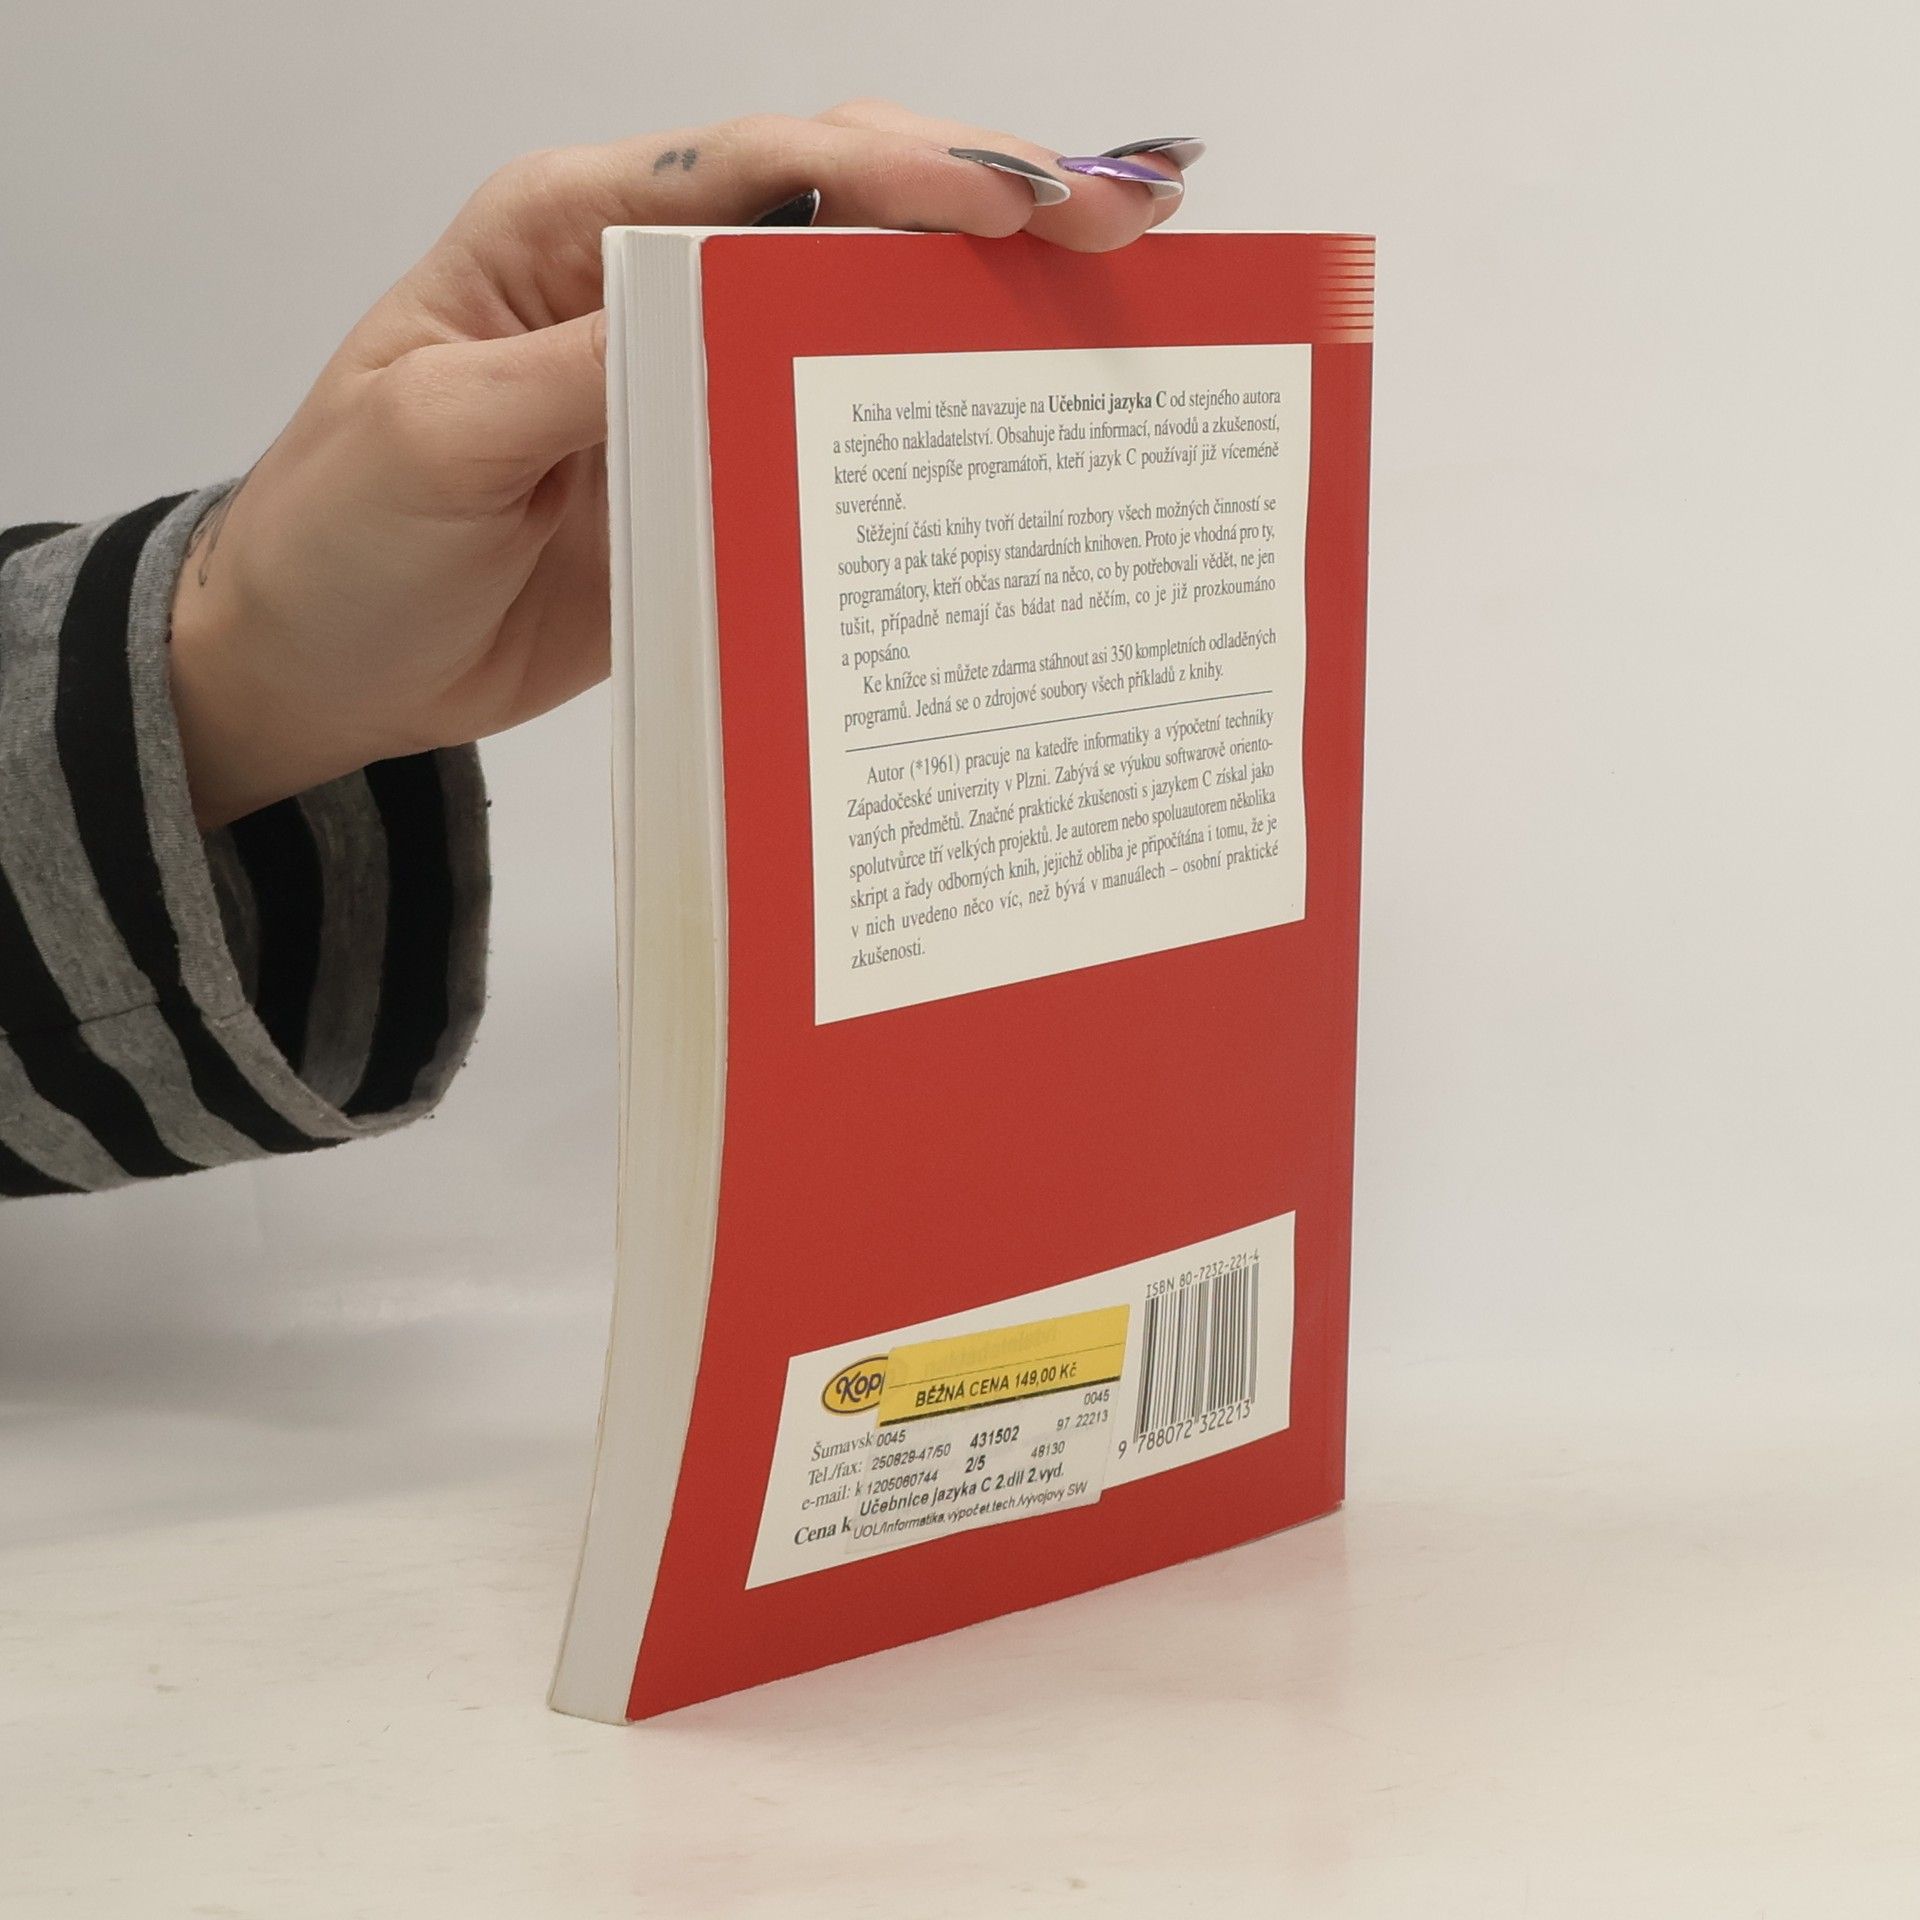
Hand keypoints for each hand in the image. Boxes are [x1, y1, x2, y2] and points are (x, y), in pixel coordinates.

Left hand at [166, 101, 1192, 827]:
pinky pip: (833, 434)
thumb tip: (727, 312)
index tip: (1006, 203)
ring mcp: (694, 384)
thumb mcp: (436, 436)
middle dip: (982, 199)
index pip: (751, 167)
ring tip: (1109, 293)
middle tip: (1122, 215)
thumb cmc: (344, 537)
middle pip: (835, 211)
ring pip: (855, 312)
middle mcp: (648, 285)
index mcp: (568, 230)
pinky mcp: (718, 478)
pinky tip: (1013, 419)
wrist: (321, 667)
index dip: (888, 172)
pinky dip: (924, 419)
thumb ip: (582, 369)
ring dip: (980, 299)